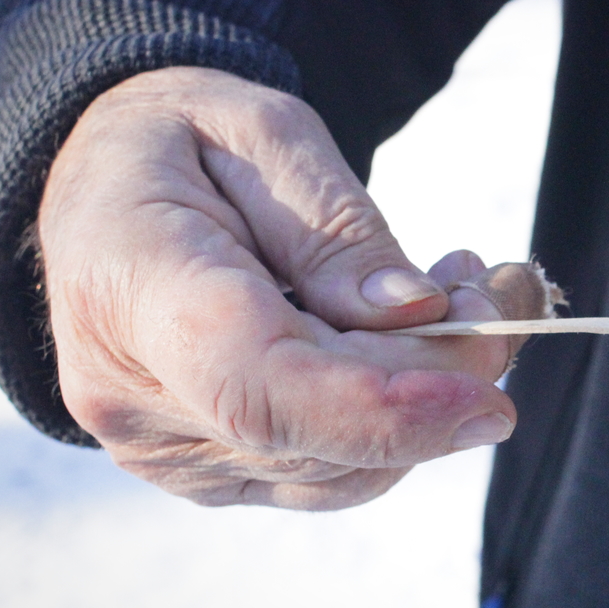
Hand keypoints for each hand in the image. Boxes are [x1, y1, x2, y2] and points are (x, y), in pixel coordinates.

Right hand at [37, 67, 516, 509]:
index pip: (257, 382)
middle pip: (317, 432)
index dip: (380, 407)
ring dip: (429, 396)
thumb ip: (337, 227)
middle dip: (440, 377)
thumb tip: (420, 313)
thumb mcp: (265, 132)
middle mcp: (130, 392)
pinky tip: (415, 340)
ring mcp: (162, 449)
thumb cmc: (184, 141)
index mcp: (129, 283)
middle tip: (506, 286)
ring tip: (458, 288)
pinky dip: (396, 422)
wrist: (102, 186)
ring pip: (340, 468)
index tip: (489, 394)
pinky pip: (329, 475)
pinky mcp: (205, 473)